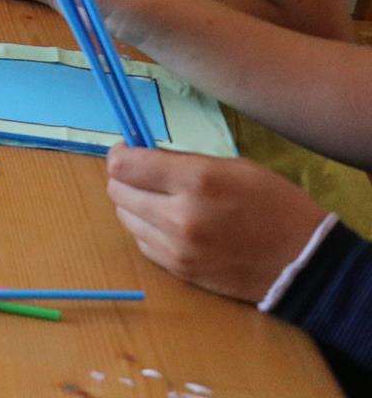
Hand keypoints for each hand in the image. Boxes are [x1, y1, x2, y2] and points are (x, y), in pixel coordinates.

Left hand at [105, 147, 327, 302]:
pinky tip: (169, 225)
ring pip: (125, 218)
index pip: (125, 165)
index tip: (127, 151)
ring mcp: (177, 248)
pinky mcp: (179, 271)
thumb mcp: (232, 167)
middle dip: (124, 179)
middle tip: (142, 176)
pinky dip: (148, 231)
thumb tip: (142, 156)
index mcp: (196, 181)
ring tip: (158, 200)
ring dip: (134, 206)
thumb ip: (183, 161)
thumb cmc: (274, 205)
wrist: (305, 263)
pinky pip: (142, 243)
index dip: (120, 155)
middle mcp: (180, 216)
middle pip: (118, 192)